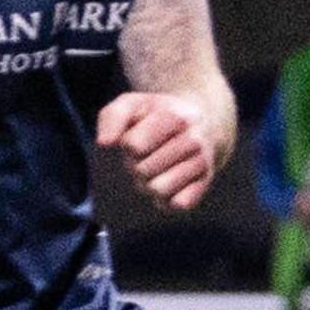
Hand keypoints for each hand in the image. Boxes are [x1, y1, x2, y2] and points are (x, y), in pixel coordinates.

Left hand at [96, 90, 218, 209]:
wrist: (204, 124)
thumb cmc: (157, 117)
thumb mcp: (132, 105)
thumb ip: (113, 117)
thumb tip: (105, 143)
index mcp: (175, 118)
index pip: (134, 146)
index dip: (128, 145)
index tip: (137, 137)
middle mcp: (193, 141)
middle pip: (142, 170)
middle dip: (136, 166)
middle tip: (147, 156)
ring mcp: (202, 163)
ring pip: (158, 190)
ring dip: (149, 184)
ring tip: (156, 171)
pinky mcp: (205, 184)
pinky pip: (179, 204)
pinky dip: (167, 199)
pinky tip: (169, 185)